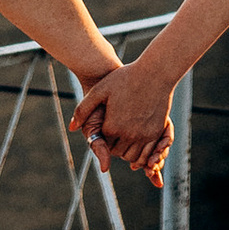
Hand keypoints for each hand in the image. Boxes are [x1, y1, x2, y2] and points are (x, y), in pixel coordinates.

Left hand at [73, 55, 173, 183]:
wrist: (155, 73)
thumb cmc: (126, 78)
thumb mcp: (100, 90)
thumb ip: (83, 110)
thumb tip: (72, 128)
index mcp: (112, 126)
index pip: (104, 145)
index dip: (104, 138)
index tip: (106, 128)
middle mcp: (128, 134)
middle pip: (118, 152)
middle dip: (115, 146)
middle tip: (116, 133)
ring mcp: (144, 135)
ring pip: (133, 156)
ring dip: (128, 150)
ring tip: (126, 137)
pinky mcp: (157, 133)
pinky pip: (148, 153)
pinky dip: (142, 153)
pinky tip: (139, 139)